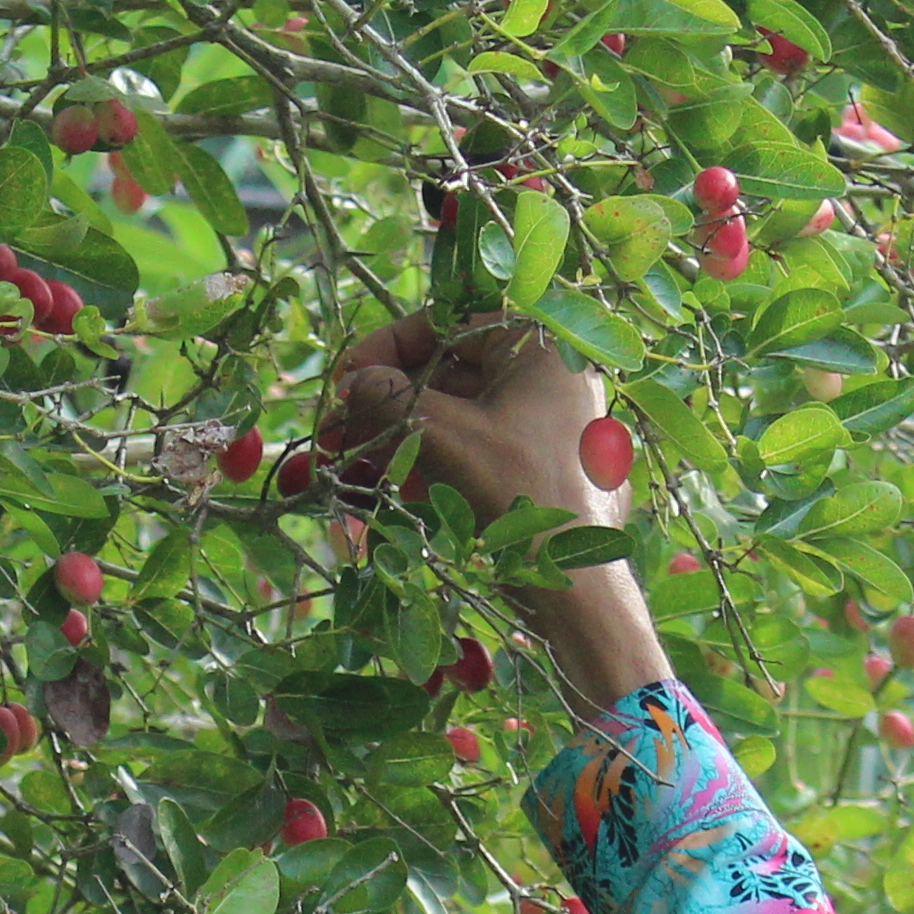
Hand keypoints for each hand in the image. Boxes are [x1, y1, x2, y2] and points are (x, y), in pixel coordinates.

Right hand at [320, 308, 615, 529]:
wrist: (576, 590)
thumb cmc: (517, 493)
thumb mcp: (443, 436)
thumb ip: (388, 397)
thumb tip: (353, 380)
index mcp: (541, 347)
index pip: (448, 324)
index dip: (387, 348)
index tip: (345, 379)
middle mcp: (553, 377)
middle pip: (450, 372)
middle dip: (389, 403)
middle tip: (337, 431)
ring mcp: (552, 425)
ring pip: (460, 416)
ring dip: (403, 436)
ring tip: (354, 465)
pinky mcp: (545, 468)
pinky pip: (480, 451)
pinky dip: (436, 463)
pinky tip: (394, 488)